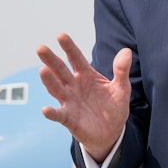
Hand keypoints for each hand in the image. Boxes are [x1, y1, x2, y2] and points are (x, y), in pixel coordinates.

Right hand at [36, 33, 131, 161]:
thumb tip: (126, 51)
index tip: (60, 35)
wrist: (112, 132)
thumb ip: (121, 70)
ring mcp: (69, 101)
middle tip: (41, 48)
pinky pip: (58, 115)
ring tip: (42, 70)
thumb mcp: (121, 88)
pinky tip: (46, 109)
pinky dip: (51, 113)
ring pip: (56, 89)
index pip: (76, 58)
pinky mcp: (69, 118)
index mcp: (86, 75)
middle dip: (51, 59)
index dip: (69, 47)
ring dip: (49, 80)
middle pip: (60, 70)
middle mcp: (74, 86)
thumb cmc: (114, 107)